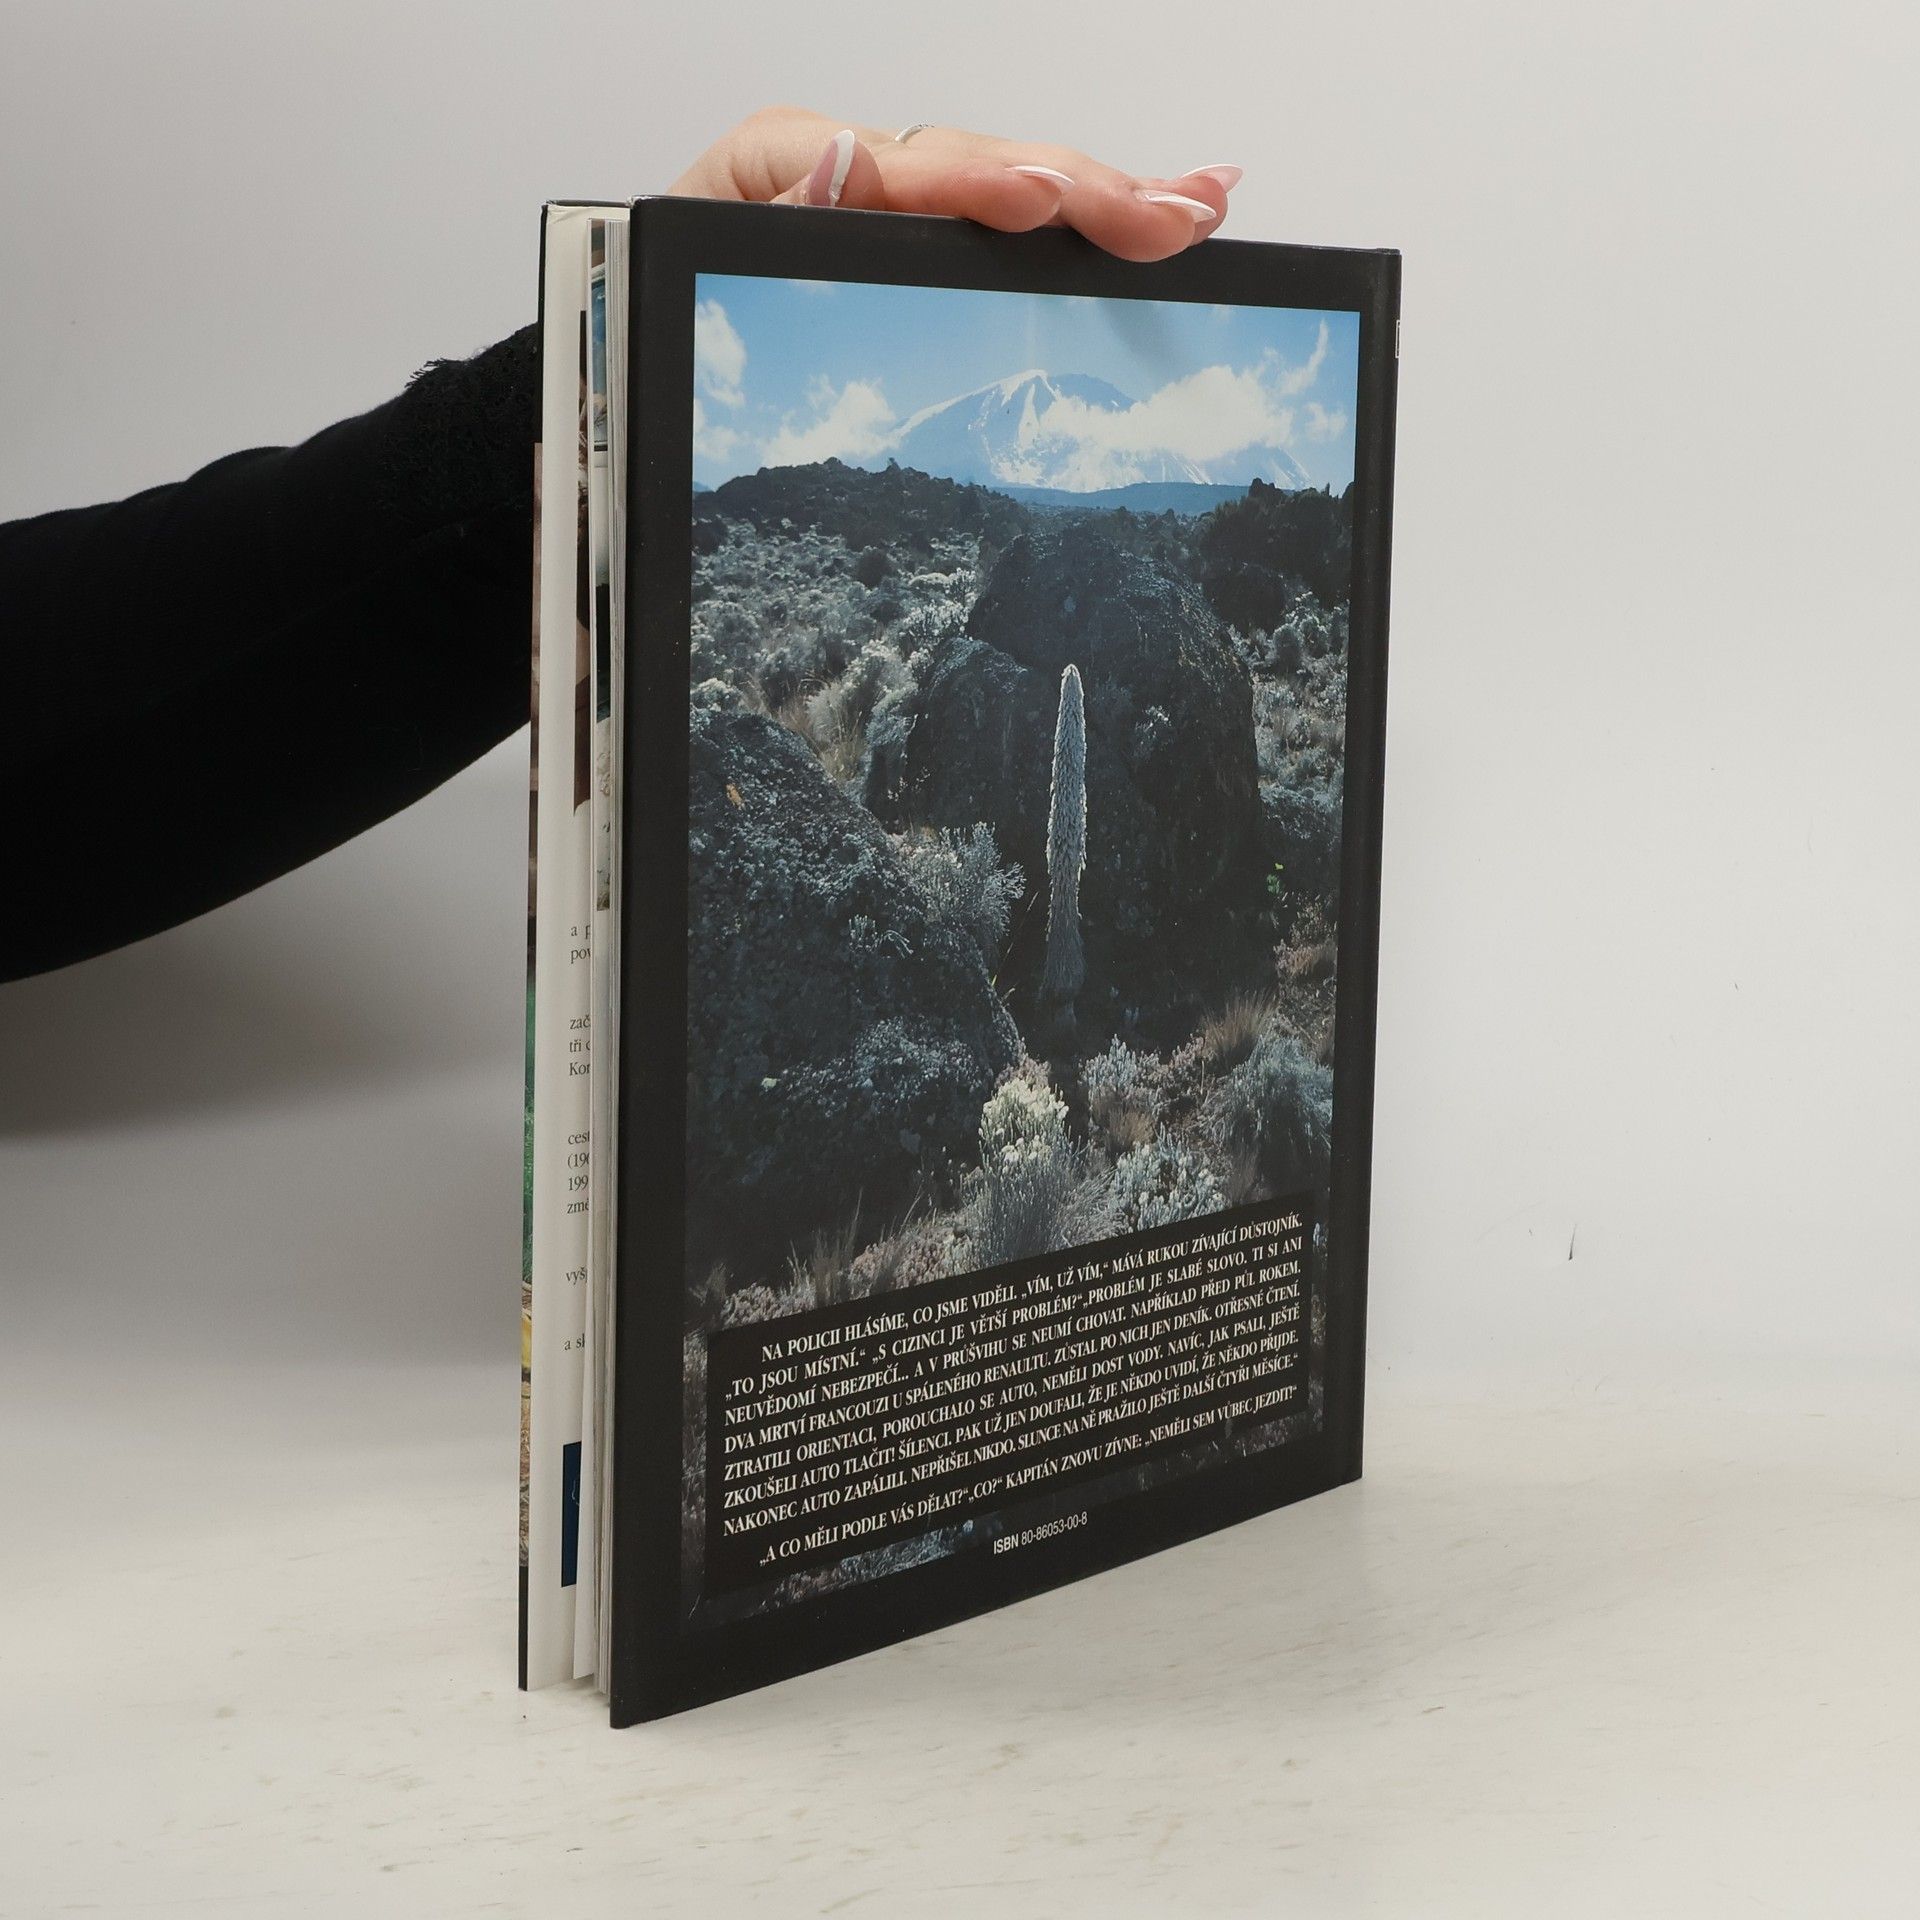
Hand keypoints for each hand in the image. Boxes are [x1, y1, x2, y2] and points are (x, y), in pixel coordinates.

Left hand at [670, 108, 1238, 262]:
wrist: (643, 355)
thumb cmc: (662, 317)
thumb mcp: (685, 265)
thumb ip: (765, 217)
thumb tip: (847, 160)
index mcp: (783, 166)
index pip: (896, 165)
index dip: (973, 181)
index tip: (1031, 202)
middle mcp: (853, 175)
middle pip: (984, 165)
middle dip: (1082, 190)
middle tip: (1162, 218)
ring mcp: (898, 210)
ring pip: (1019, 187)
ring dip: (1116, 198)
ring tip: (1197, 208)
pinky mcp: (927, 248)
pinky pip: (1020, 225)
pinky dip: (1099, 219)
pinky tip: (1175, 209)